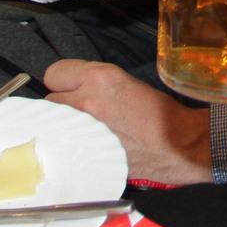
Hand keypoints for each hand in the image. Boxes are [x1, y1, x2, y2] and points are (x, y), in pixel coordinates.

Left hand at [45, 60, 211, 184]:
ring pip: (52, 124)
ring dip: (63, 126)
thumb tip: (73, 86)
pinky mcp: (83, 154)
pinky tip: (88, 147)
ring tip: (84, 130)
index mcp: (100, 78)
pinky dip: (70, 146)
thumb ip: (95, 81)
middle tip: (82, 110)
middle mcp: (85, 102)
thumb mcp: (126, 82)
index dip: (65, 80)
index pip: (54, 73)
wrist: (178, 145)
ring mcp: (82, 130)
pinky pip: (62, 146)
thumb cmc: (159, 113)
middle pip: (48, 100)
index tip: (73, 86)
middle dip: (63, 104)